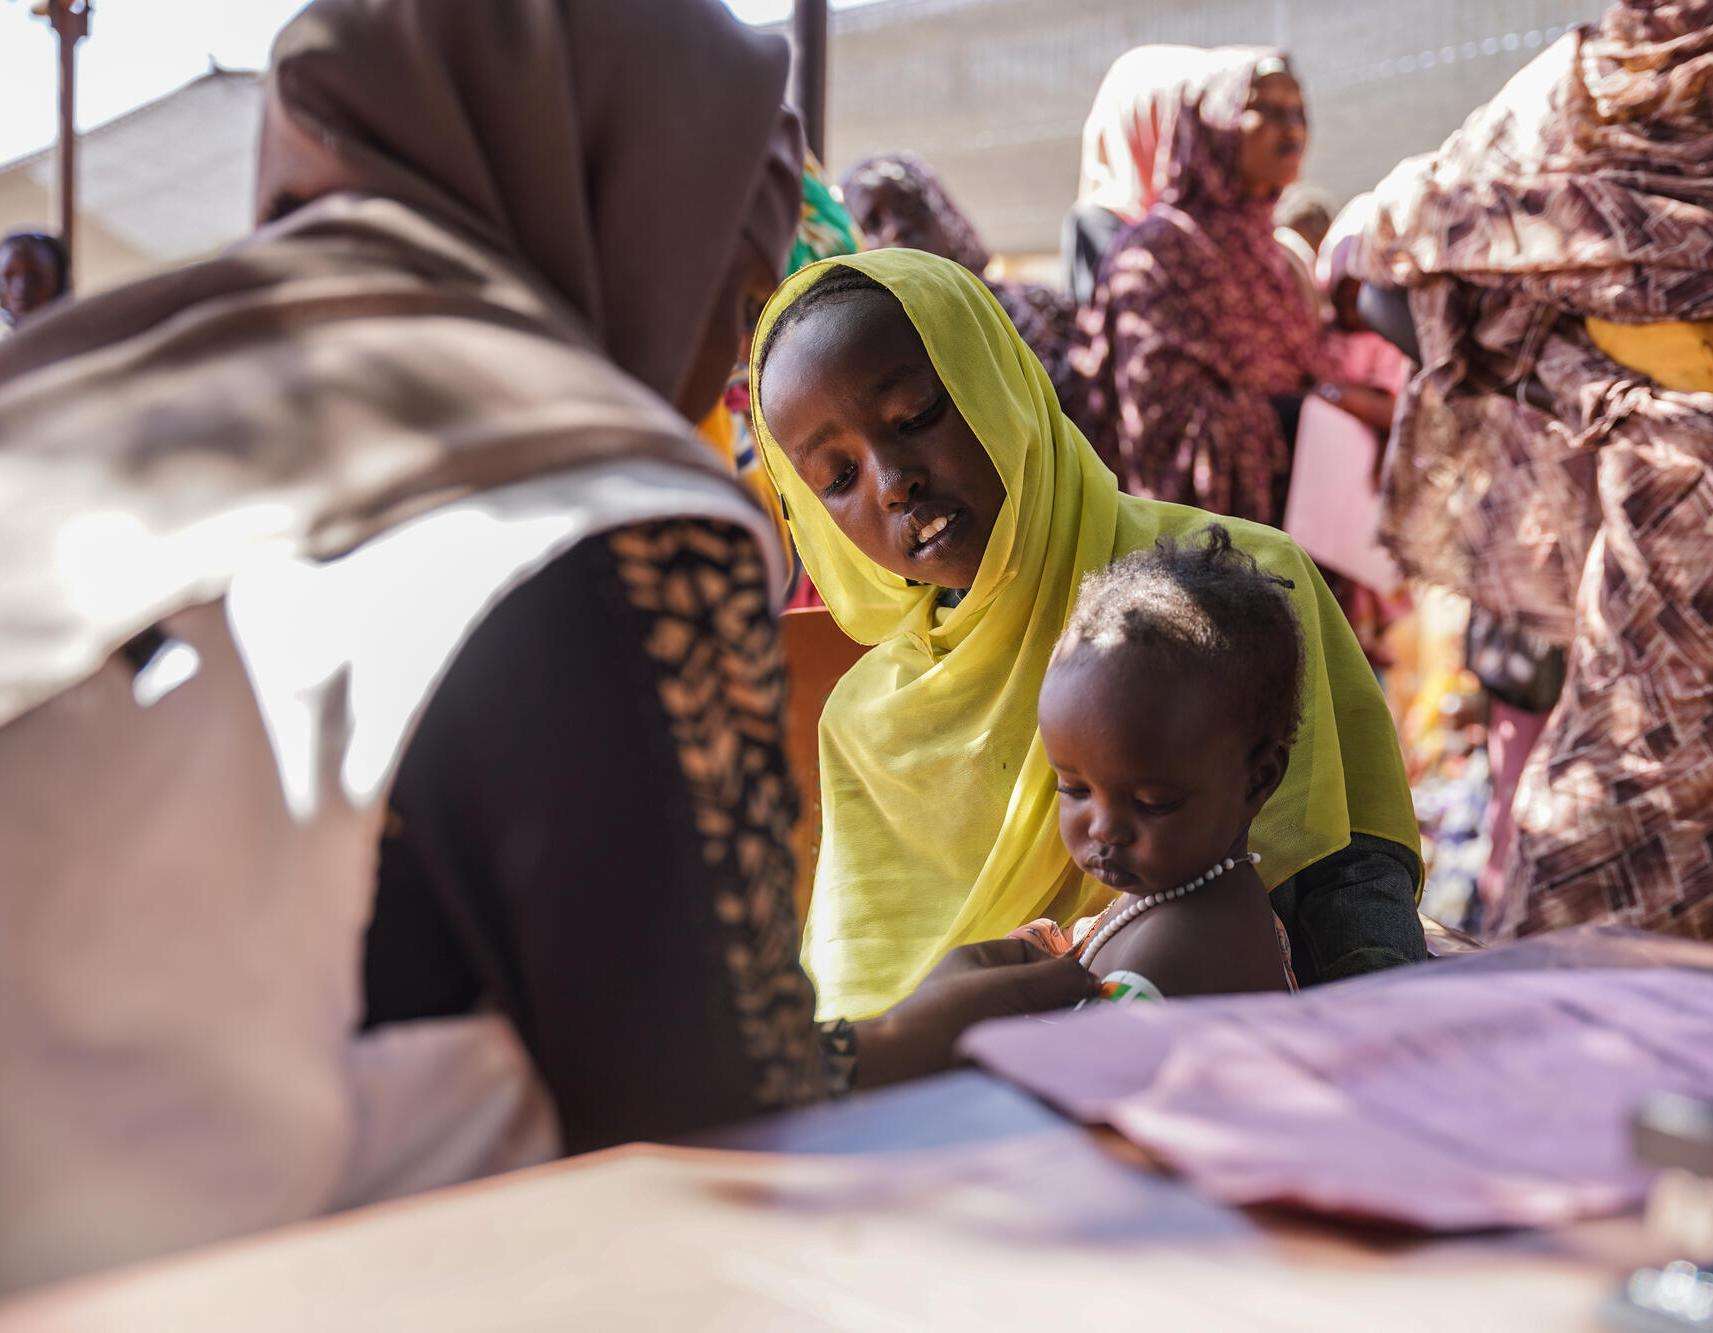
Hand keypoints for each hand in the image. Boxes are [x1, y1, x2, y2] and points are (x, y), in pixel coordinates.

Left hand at [852, 939, 1097, 1087]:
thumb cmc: (952, 1015)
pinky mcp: (983, 1061)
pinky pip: (1021, 1053)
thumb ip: (1055, 977)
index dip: (1058, 968)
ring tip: (1071, 1046)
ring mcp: (980, 1027)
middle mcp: (978, 991)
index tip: (1084, 990)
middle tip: (1085, 1023)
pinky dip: (1038, 1057)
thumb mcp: (1008, 985)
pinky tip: (1050, 1065)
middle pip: (1034, 993)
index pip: (1028, 954)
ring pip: (1031, 1026)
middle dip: (1059, 1007)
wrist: (907, 1071)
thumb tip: (1093, 979)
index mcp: (977, 961)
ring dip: (1052, 1035)